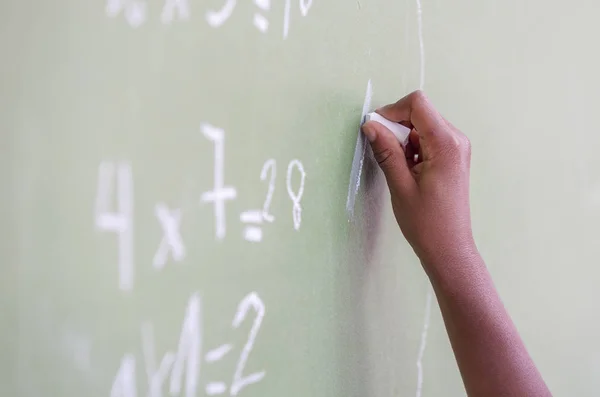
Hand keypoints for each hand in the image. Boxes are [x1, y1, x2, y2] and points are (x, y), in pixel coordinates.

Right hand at [362, 91, 476, 270]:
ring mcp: (457, 148)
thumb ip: (386, 151)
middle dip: (397, 126)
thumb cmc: (426, 222)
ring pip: (423, 125)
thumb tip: (370, 125)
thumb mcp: (400, 185)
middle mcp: (456, 140)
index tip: (377, 130)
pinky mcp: (453, 157)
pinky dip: (413, 147)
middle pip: (421, 112)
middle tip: (386, 153)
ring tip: (399, 168)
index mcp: (446, 144)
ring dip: (404, 139)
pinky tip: (408, 170)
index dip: (393, 111)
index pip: (418, 104)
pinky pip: (429, 139)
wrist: (448, 248)